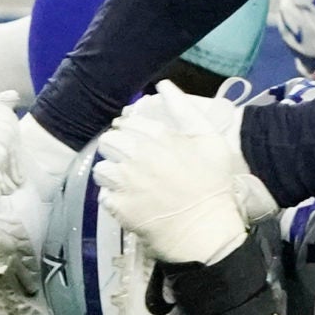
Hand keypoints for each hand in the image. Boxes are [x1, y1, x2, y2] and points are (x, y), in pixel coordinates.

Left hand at [94, 84, 275, 266]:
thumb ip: (185, 109)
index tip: (139, 139)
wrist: (205, 230)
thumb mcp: (210, 139)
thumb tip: (163, 84)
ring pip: (101, 168)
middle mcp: (136, 155)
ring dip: (111, 173)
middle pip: (109, 141)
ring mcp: (124, 183)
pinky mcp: (117, 207)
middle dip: (117, 147)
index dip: (131, 129)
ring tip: (127, 181)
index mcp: (158, 137)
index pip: (129, 122)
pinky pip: (103, 196)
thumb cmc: (213, 183)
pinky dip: (113, 198)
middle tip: (132, 160)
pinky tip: (128, 201)